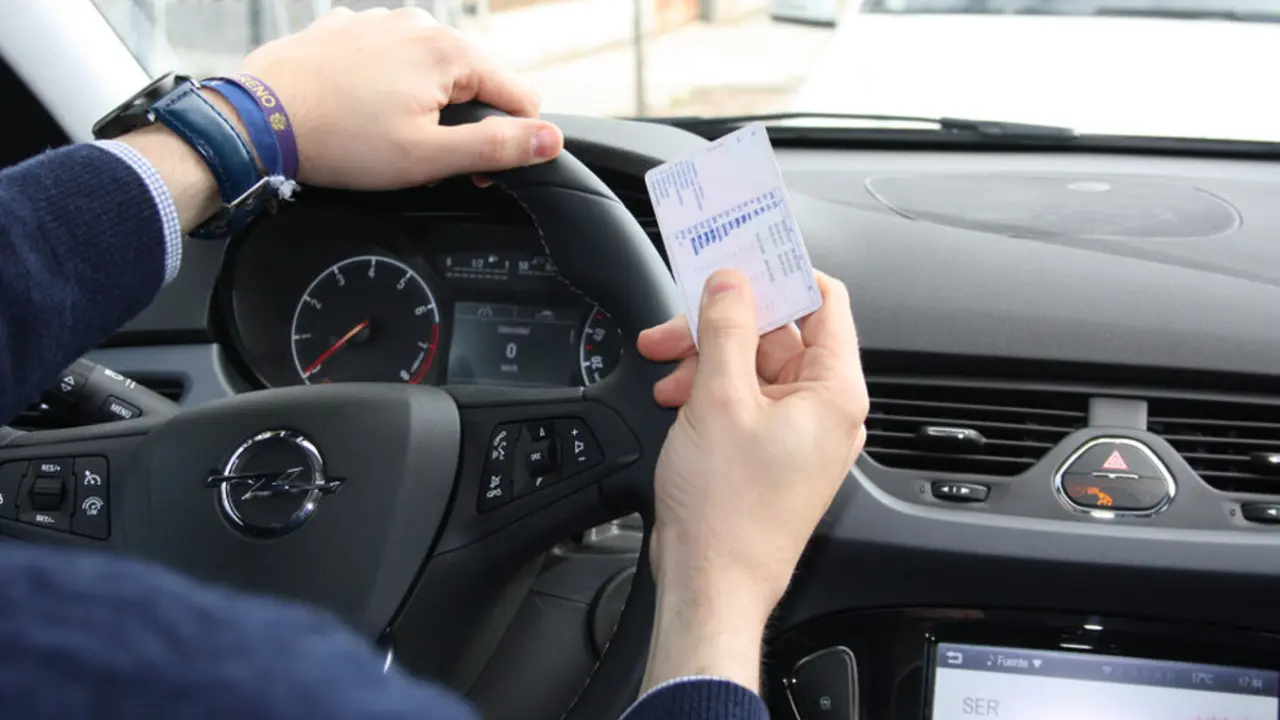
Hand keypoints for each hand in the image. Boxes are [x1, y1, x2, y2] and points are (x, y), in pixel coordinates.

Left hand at [239, 6, 562, 188]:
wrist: (256, 121)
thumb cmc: (340, 141)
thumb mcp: (429, 157)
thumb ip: (497, 147)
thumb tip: (550, 139)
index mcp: (450, 53)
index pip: (520, 96)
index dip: (508, 142)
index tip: (472, 171)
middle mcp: (419, 25)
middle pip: (475, 80)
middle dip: (463, 122)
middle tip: (426, 159)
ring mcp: (379, 22)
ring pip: (430, 69)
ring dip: (424, 104)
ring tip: (386, 136)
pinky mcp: (346, 30)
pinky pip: (388, 59)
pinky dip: (386, 85)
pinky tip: (360, 112)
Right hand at [635, 269, 867, 691]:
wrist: (710, 585)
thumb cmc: (728, 514)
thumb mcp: (720, 399)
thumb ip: (727, 327)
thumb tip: (731, 280)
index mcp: (833, 392)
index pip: (824, 301)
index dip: (782, 273)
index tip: (741, 257)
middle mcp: (823, 410)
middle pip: (778, 332)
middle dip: (723, 324)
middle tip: (677, 324)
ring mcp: (796, 433)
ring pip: (753, 365)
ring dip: (707, 358)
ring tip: (666, 370)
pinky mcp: (768, 452)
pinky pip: (743, 399)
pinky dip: (709, 390)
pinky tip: (675, 396)